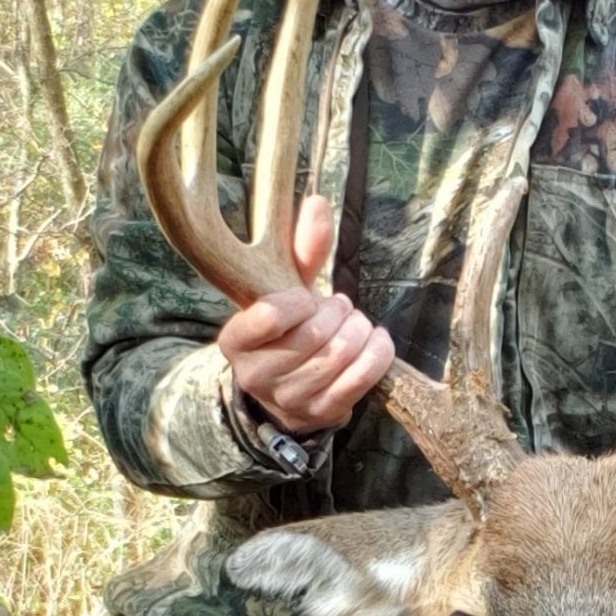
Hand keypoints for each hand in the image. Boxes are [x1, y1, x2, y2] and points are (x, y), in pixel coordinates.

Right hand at [217, 192, 395, 431]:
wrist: (289, 390)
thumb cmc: (289, 329)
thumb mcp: (286, 290)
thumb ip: (300, 249)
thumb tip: (317, 202)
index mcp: (236, 341)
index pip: (270, 315)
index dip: (300, 300)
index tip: (307, 297)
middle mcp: (255, 375)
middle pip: (315, 333)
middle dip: (338, 311)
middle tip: (337, 308)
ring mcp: (289, 399)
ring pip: (341, 353)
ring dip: (359, 329)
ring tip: (353, 324)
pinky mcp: (322, 413)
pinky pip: (363, 375)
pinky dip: (379, 351)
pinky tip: (375, 340)